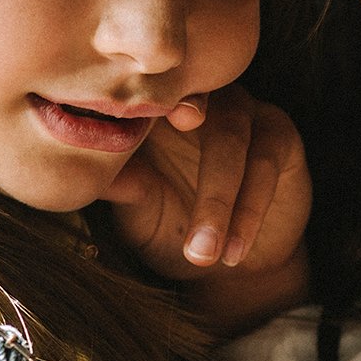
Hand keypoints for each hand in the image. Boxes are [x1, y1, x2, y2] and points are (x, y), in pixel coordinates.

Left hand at [101, 86, 309, 323]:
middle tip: (162, 182)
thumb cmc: (173, 229)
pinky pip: (265, 160)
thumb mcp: (138, 214)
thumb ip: (121, 187)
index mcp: (155, 109)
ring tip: (202, 253)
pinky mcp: (278, 132)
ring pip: (230, 138)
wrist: (231, 267)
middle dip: (172, 150)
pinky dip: (248, 209)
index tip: (120, 136)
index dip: (132, 107)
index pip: (141, 93)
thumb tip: (82, 173)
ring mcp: (241, 110)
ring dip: (217, 200)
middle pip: (189, 105)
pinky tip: (233, 251)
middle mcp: (199, 99)